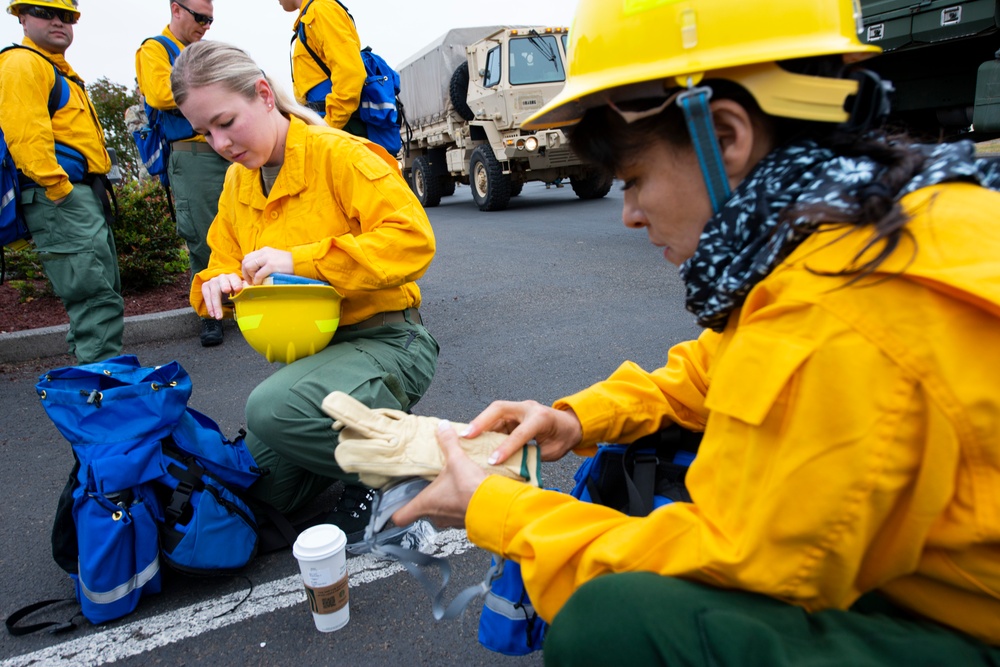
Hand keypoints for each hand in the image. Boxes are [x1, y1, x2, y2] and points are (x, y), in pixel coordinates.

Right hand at [201, 273, 243, 319]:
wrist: (223, 290)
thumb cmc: (234, 292)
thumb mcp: (241, 292)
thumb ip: (245, 292)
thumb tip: (252, 294)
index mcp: (233, 277)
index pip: (234, 278)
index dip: (236, 283)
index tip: (238, 289)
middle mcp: (222, 277)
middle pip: (223, 281)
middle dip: (225, 286)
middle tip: (227, 291)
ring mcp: (213, 281)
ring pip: (213, 291)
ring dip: (216, 305)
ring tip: (218, 316)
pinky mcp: (206, 286)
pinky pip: (206, 296)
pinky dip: (209, 306)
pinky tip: (212, 314)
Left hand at [242, 246, 293, 284]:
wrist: (300, 262)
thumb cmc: (288, 263)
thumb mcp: (274, 258)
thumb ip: (264, 261)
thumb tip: (255, 270)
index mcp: (264, 250)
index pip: (247, 257)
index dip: (246, 268)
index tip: (250, 276)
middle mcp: (264, 252)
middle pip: (245, 261)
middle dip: (246, 273)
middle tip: (251, 281)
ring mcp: (268, 258)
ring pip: (249, 266)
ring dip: (250, 276)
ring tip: (256, 281)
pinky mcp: (272, 265)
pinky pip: (258, 274)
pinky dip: (256, 280)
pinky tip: (260, 283)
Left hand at [392, 420, 487, 528]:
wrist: (494, 506)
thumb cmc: (470, 489)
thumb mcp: (457, 460)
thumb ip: (448, 442)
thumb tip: (442, 427)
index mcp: (425, 503)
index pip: (400, 517)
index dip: (396, 510)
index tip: (397, 504)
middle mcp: (436, 516)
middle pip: (422, 512)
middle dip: (427, 498)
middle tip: (431, 485)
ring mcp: (450, 521)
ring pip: (440, 513)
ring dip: (444, 502)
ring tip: (451, 487)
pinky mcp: (465, 522)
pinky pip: (457, 514)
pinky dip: (459, 505)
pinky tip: (466, 492)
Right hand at [462, 400, 582, 464]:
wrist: (570, 424)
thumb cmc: (563, 438)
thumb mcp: (552, 452)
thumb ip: (532, 456)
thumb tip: (511, 467)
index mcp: (541, 418)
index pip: (520, 433)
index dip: (506, 447)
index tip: (492, 461)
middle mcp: (528, 408)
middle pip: (500, 409)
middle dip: (481, 422)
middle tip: (466, 436)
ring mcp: (519, 408)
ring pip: (494, 412)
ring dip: (479, 424)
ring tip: (464, 439)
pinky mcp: (512, 412)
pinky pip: (495, 418)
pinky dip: (484, 428)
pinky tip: (474, 439)